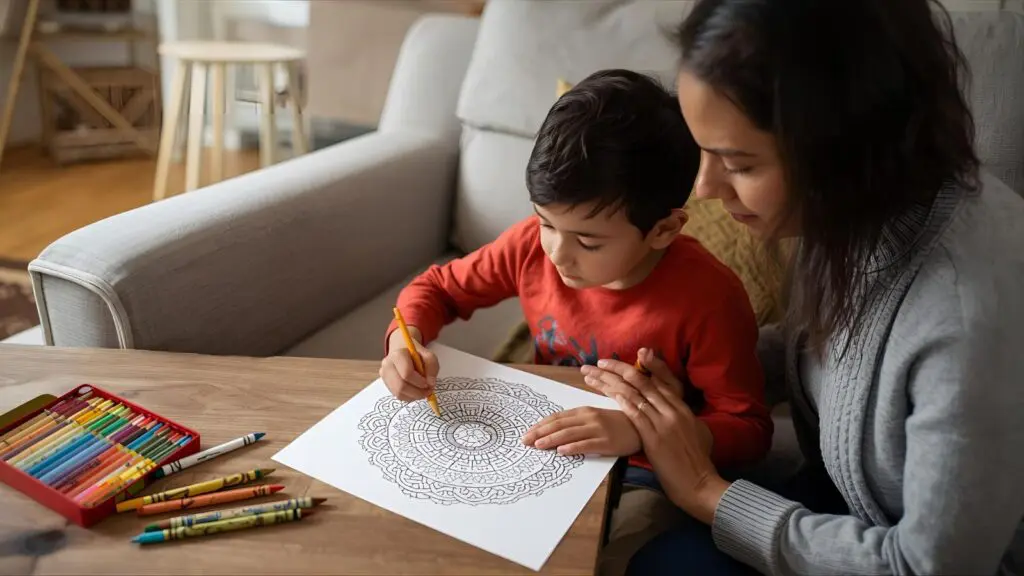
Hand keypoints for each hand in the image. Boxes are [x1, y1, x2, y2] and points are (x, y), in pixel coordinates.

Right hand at [379, 327, 438, 401]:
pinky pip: (398, 396)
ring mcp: (385, 375)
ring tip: (423, 391)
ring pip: (399, 393)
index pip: (407, 373)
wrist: (405, 353)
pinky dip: (410, 397)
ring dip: (414, 396)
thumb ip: (432, 366)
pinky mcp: (386, 384)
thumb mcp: (428, 356)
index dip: (419, 382)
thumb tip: (430, 383)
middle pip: (401, 386)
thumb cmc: (417, 355)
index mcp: (397, 355)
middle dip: (417, 392)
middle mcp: (387, 365)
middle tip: (428, 391)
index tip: (428, 383)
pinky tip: (416, 391)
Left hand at [521, 407, 640, 456]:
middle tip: (524, 441)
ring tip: (538, 446)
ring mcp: (598, 430)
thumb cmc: (616, 423)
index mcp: (584, 411)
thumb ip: (576, 422)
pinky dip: (573, 448)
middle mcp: (589, 418)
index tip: (526, 433)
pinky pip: (587, 445)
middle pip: (559, 425)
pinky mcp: (607, 442)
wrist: (641, 427)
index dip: (540, 425)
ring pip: (570, 434)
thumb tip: (555, 431)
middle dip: (540, 433)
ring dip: (552, 440)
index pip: (557, 418)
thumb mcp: (595, 418)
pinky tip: (561, 452)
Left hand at [581, 348, 728, 523]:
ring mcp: (664, 422)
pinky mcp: (654, 437)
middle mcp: (673, 410)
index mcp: (682, 407)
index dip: (636, 367)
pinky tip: (608, 392)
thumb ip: (683, 417)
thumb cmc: (696, 461)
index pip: (657, 379)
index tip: (619, 361)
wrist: (699, 482)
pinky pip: (635, 414)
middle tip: (600, 362)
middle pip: (642, 382)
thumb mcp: (696, 432)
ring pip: (634, 394)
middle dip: (617, 370)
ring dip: (610, 383)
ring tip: (593, 375)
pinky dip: (621, 401)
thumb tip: (672, 411)